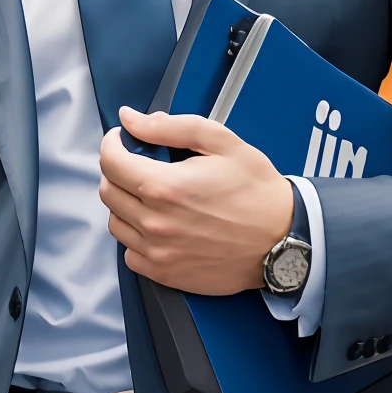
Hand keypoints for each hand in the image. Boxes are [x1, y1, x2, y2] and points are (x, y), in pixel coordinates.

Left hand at [99, 107, 294, 295]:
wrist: (283, 239)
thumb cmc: (257, 192)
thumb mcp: (221, 142)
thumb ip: (169, 128)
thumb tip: (132, 120)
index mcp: (165, 186)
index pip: (111, 161)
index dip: (113, 144)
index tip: (123, 141)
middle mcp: (155, 222)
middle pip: (108, 191)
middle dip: (119, 171)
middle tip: (143, 165)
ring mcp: (158, 251)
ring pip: (115, 222)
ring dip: (126, 204)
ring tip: (155, 196)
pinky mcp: (164, 273)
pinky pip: (129, 253)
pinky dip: (136, 237)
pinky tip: (160, 225)